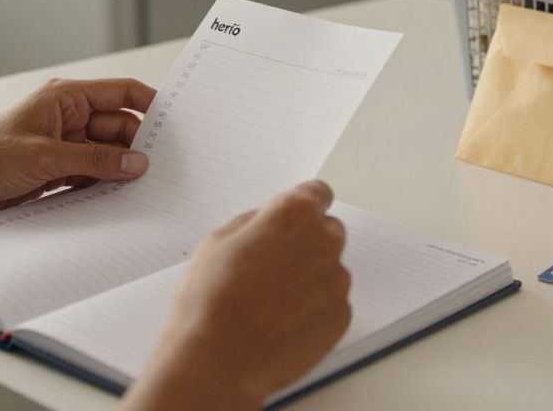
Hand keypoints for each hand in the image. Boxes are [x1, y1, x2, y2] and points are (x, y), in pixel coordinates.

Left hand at [0, 77, 156, 220]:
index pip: (121, 92)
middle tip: (162, 167)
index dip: (150, 104)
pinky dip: (104, 184)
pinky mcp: (57, 171)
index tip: (175, 123)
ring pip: (107, 153)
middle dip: (138, 145)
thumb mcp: (46, 157)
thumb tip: (138, 162)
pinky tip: (118, 198)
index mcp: (66, 98)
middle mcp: (68, 117)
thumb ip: (96, 159)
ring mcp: (63, 145)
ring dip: (120, 169)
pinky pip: (92, 174)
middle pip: (119, 127)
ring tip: (143, 186)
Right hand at [124, 181, 351, 409]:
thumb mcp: (217, 240)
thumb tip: (269, 223)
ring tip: (270, 302)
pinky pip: (331, 303)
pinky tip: (281, 322)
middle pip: (327, 231)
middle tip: (273, 266)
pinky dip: (314, 309)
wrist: (218, 359)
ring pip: (329, 269)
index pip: (317, 193)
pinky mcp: (341, 316)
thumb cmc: (210, 299)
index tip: (295, 218)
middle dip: (306, 242)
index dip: (302, 206)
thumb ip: (255, 222)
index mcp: (295, 214)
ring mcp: (337, 281)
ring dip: (309, 278)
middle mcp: (325, 242)